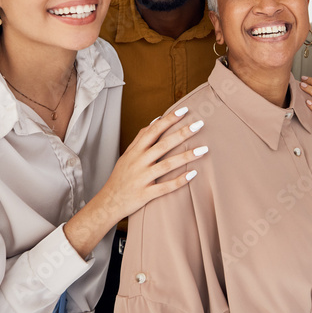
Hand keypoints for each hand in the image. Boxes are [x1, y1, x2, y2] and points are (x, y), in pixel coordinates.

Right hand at [64, 108, 208, 258]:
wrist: (107, 203)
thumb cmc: (120, 176)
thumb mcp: (127, 154)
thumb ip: (141, 138)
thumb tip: (156, 120)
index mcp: (135, 151)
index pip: (153, 131)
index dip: (168, 120)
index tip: (184, 110)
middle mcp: (138, 163)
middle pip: (162, 145)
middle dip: (181, 133)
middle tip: (199, 124)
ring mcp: (142, 178)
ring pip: (166, 165)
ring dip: (186, 156)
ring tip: (204, 149)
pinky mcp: (145, 194)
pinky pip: (165, 187)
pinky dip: (179, 181)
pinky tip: (193, 174)